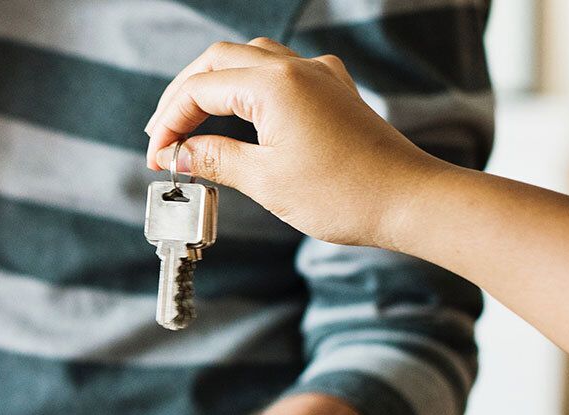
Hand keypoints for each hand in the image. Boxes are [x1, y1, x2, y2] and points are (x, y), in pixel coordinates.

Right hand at [142, 38, 450, 247]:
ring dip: (215, 85)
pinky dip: (249, 87)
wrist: (410, 200)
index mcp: (274, 85)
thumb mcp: (266, 181)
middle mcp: (296, 69)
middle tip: (163, 136)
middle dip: (184, 96)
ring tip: (193, 122)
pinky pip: (281, 71)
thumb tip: (180, 153)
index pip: (200, 89)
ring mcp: (319, 76)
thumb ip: (216, 159)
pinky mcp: (334, 91)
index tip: (157, 159)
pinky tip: (244, 114)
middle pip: (218, 61)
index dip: (170, 123)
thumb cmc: (344, 194)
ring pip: (250, 59)